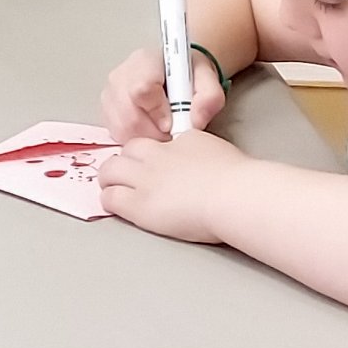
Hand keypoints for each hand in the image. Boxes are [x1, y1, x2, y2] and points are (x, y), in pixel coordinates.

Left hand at [98, 129, 246, 243]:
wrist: (233, 194)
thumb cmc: (238, 180)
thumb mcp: (218, 153)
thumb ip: (201, 155)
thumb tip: (200, 165)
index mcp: (180, 141)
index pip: (155, 143)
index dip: (150, 156)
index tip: (152, 167)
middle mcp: (158, 155)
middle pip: (127, 150)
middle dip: (124, 162)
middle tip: (126, 177)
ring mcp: (146, 178)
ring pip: (109, 170)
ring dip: (109, 179)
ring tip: (113, 190)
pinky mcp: (139, 204)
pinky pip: (110, 197)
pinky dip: (109, 200)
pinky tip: (115, 206)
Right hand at [100, 45, 226, 141]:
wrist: (176, 74)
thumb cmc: (188, 76)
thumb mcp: (208, 81)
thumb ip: (209, 97)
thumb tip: (196, 121)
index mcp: (144, 61)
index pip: (141, 89)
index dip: (157, 112)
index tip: (172, 121)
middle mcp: (121, 76)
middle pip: (129, 116)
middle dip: (154, 132)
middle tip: (171, 132)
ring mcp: (110, 95)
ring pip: (122, 129)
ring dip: (146, 138)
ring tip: (162, 130)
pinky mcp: (106, 112)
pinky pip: (118, 135)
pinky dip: (136, 140)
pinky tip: (150, 131)